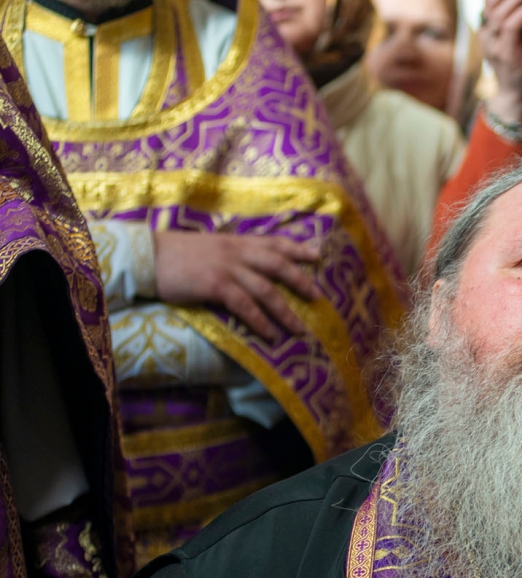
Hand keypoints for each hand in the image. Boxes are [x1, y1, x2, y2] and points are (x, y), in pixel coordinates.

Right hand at [153, 231, 322, 341]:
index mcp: (236, 242)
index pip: (274, 242)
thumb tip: (250, 266)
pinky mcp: (215, 285)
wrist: (146, 256)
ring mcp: (227, 268)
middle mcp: (236, 253)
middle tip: (319, 298)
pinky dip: (260, 322)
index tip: (317, 255)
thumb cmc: (177, 255)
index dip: (297, 248)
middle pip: (279, 265)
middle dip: (302, 281)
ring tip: (301, 330)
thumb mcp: (210, 247)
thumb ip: (232, 253)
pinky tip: (270, 336)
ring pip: (267, 290)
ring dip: (286, 312)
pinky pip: (245, 306)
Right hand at [479, 0, 521, 122]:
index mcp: (487, 29)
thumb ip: (521, 21)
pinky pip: (510, 28)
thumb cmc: (520, 65)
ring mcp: (493, 44)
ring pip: (499, 13)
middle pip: (490, 2)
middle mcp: (486, 35)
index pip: (488, 0)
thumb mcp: (519, 39)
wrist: (516, 94)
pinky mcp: (504, 54)